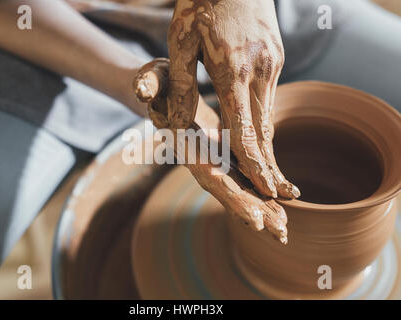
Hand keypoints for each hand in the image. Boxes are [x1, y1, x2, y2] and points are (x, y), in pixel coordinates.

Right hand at [133, 58, 287, 243]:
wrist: (165, 89)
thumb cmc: (158, 83)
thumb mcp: (152, 78)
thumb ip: (147, 84)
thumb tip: (142, 90)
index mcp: (188, 146)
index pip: (210, 176)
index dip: (232, 198)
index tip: (254, 220)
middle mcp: (202, 158)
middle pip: (229, 190)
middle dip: (254, 212)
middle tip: (280, 233)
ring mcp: (215, 157)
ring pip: (240, 186)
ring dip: (261, 207)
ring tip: (284, 228)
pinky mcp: (225, 152)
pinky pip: (246, 172)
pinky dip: (264, 185)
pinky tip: (285, 196)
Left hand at [166, 0, 299, 198]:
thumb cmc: (200, 1)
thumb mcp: (180, 40)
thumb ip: (179, 83)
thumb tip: (176, 122)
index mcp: (233, 69)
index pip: (246, 129)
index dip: (255, 164)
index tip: (266, 191)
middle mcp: (260, 69)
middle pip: (264, 129)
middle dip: (269, 165)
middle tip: (278, 194)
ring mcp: (272, 63)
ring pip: (268, 115)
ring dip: (267, 146)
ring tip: (271, 176)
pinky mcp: (275, 57)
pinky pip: (268, 98)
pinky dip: (263, 122)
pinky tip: (260, 136)